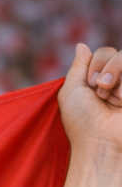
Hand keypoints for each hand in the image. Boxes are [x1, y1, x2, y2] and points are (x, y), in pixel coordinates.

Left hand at [59, 44, 121, 161]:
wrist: (100, 141)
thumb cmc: (82, 121)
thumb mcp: (70, 91)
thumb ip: (78, 66)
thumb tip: (81, 45)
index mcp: (100, 78)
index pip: (104, 52)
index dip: (95, 66)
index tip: (90, 86)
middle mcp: (118, 80)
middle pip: (119, 53)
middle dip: (108, 71)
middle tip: (101, 93)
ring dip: (118, 80)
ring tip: (112, 100)